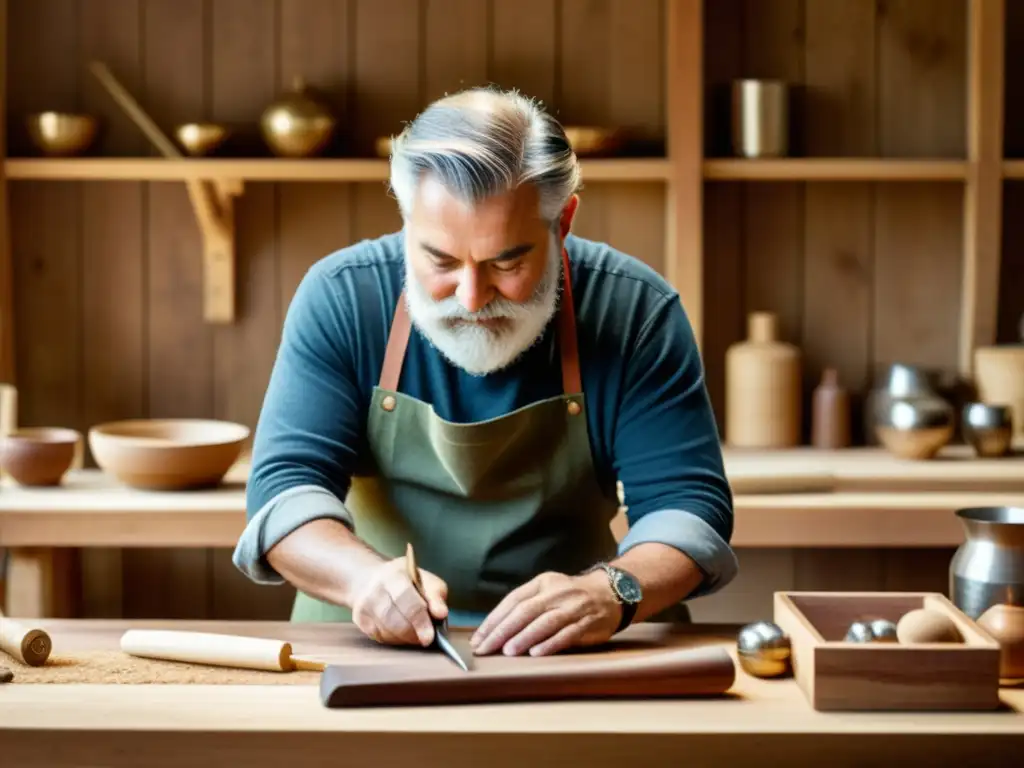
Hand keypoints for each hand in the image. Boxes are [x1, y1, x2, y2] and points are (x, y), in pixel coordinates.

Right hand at [349, 556, 448, 646]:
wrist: (370, 578)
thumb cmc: (405, 581)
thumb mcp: (424, 579)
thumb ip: (435, 594)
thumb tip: (441, 613)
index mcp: (393, 574)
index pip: (405, 598)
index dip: (419, 619)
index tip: (430, 637)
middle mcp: (375, 589)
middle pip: (393, 618)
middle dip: (412, 632)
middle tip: (426, 640)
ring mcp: (364, 605)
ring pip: (386, 631)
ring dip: (404, 638)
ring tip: (416, 635)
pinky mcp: (360, 620)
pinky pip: (379, 637)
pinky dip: (394, 639)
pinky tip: (402, 634)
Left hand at [470, 570, 620, 656]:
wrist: (610, 593)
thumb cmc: (570, 597)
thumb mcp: (548, 591)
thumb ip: (525, 605)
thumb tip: (494, 630)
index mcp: (542, 583)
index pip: (512, 601)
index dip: (494, 620)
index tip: (478, 638)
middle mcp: (556, 593)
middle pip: (525, 611)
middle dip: (502, 631)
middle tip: (486, 648)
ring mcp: (573, 607)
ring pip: (545, 622)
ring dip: (524, 637)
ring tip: (507, 651)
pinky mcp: (587, 623)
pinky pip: (566, 634)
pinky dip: (550, 644)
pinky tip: (536, 653)